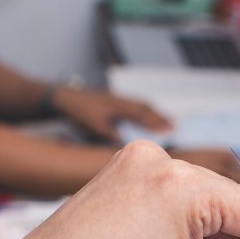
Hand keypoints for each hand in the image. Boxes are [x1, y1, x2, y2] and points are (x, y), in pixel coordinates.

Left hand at [52, 85, 171, 141]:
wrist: (64, 98)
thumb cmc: (79, 111)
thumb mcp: (94, 125)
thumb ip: (110, 133)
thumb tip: (124, 140)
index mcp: (119, 105)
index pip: (142, 114)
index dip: (157, 122)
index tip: (171, 129)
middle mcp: (121, 100)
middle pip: (146, 108)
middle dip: (160, 117)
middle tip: (175, 126)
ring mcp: (118, 100)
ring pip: (141, 106)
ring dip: (154, 114)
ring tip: (165, 122)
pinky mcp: (114, 102)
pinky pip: (134, 106)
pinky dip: (144, 112)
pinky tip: (146, 118)